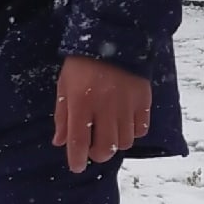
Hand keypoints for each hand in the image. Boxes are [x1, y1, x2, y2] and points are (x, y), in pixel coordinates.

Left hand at [54, 56, 151, 171]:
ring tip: (109, 130)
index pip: (79, 141)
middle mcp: (105, 106)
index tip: (77, 167)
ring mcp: (127, 104)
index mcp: (81, 102)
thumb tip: (60, 142)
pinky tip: (125, 122)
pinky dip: (133, 131)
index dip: (77, 159)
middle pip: (106, 148)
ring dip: (115, 142)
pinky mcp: (143, 99)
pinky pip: (141, 129)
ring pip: (125, 142)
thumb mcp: (64, 86)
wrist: (113, 37)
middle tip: (93, 146)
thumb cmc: (82, 63)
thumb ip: (62, 116)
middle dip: (98, 154)